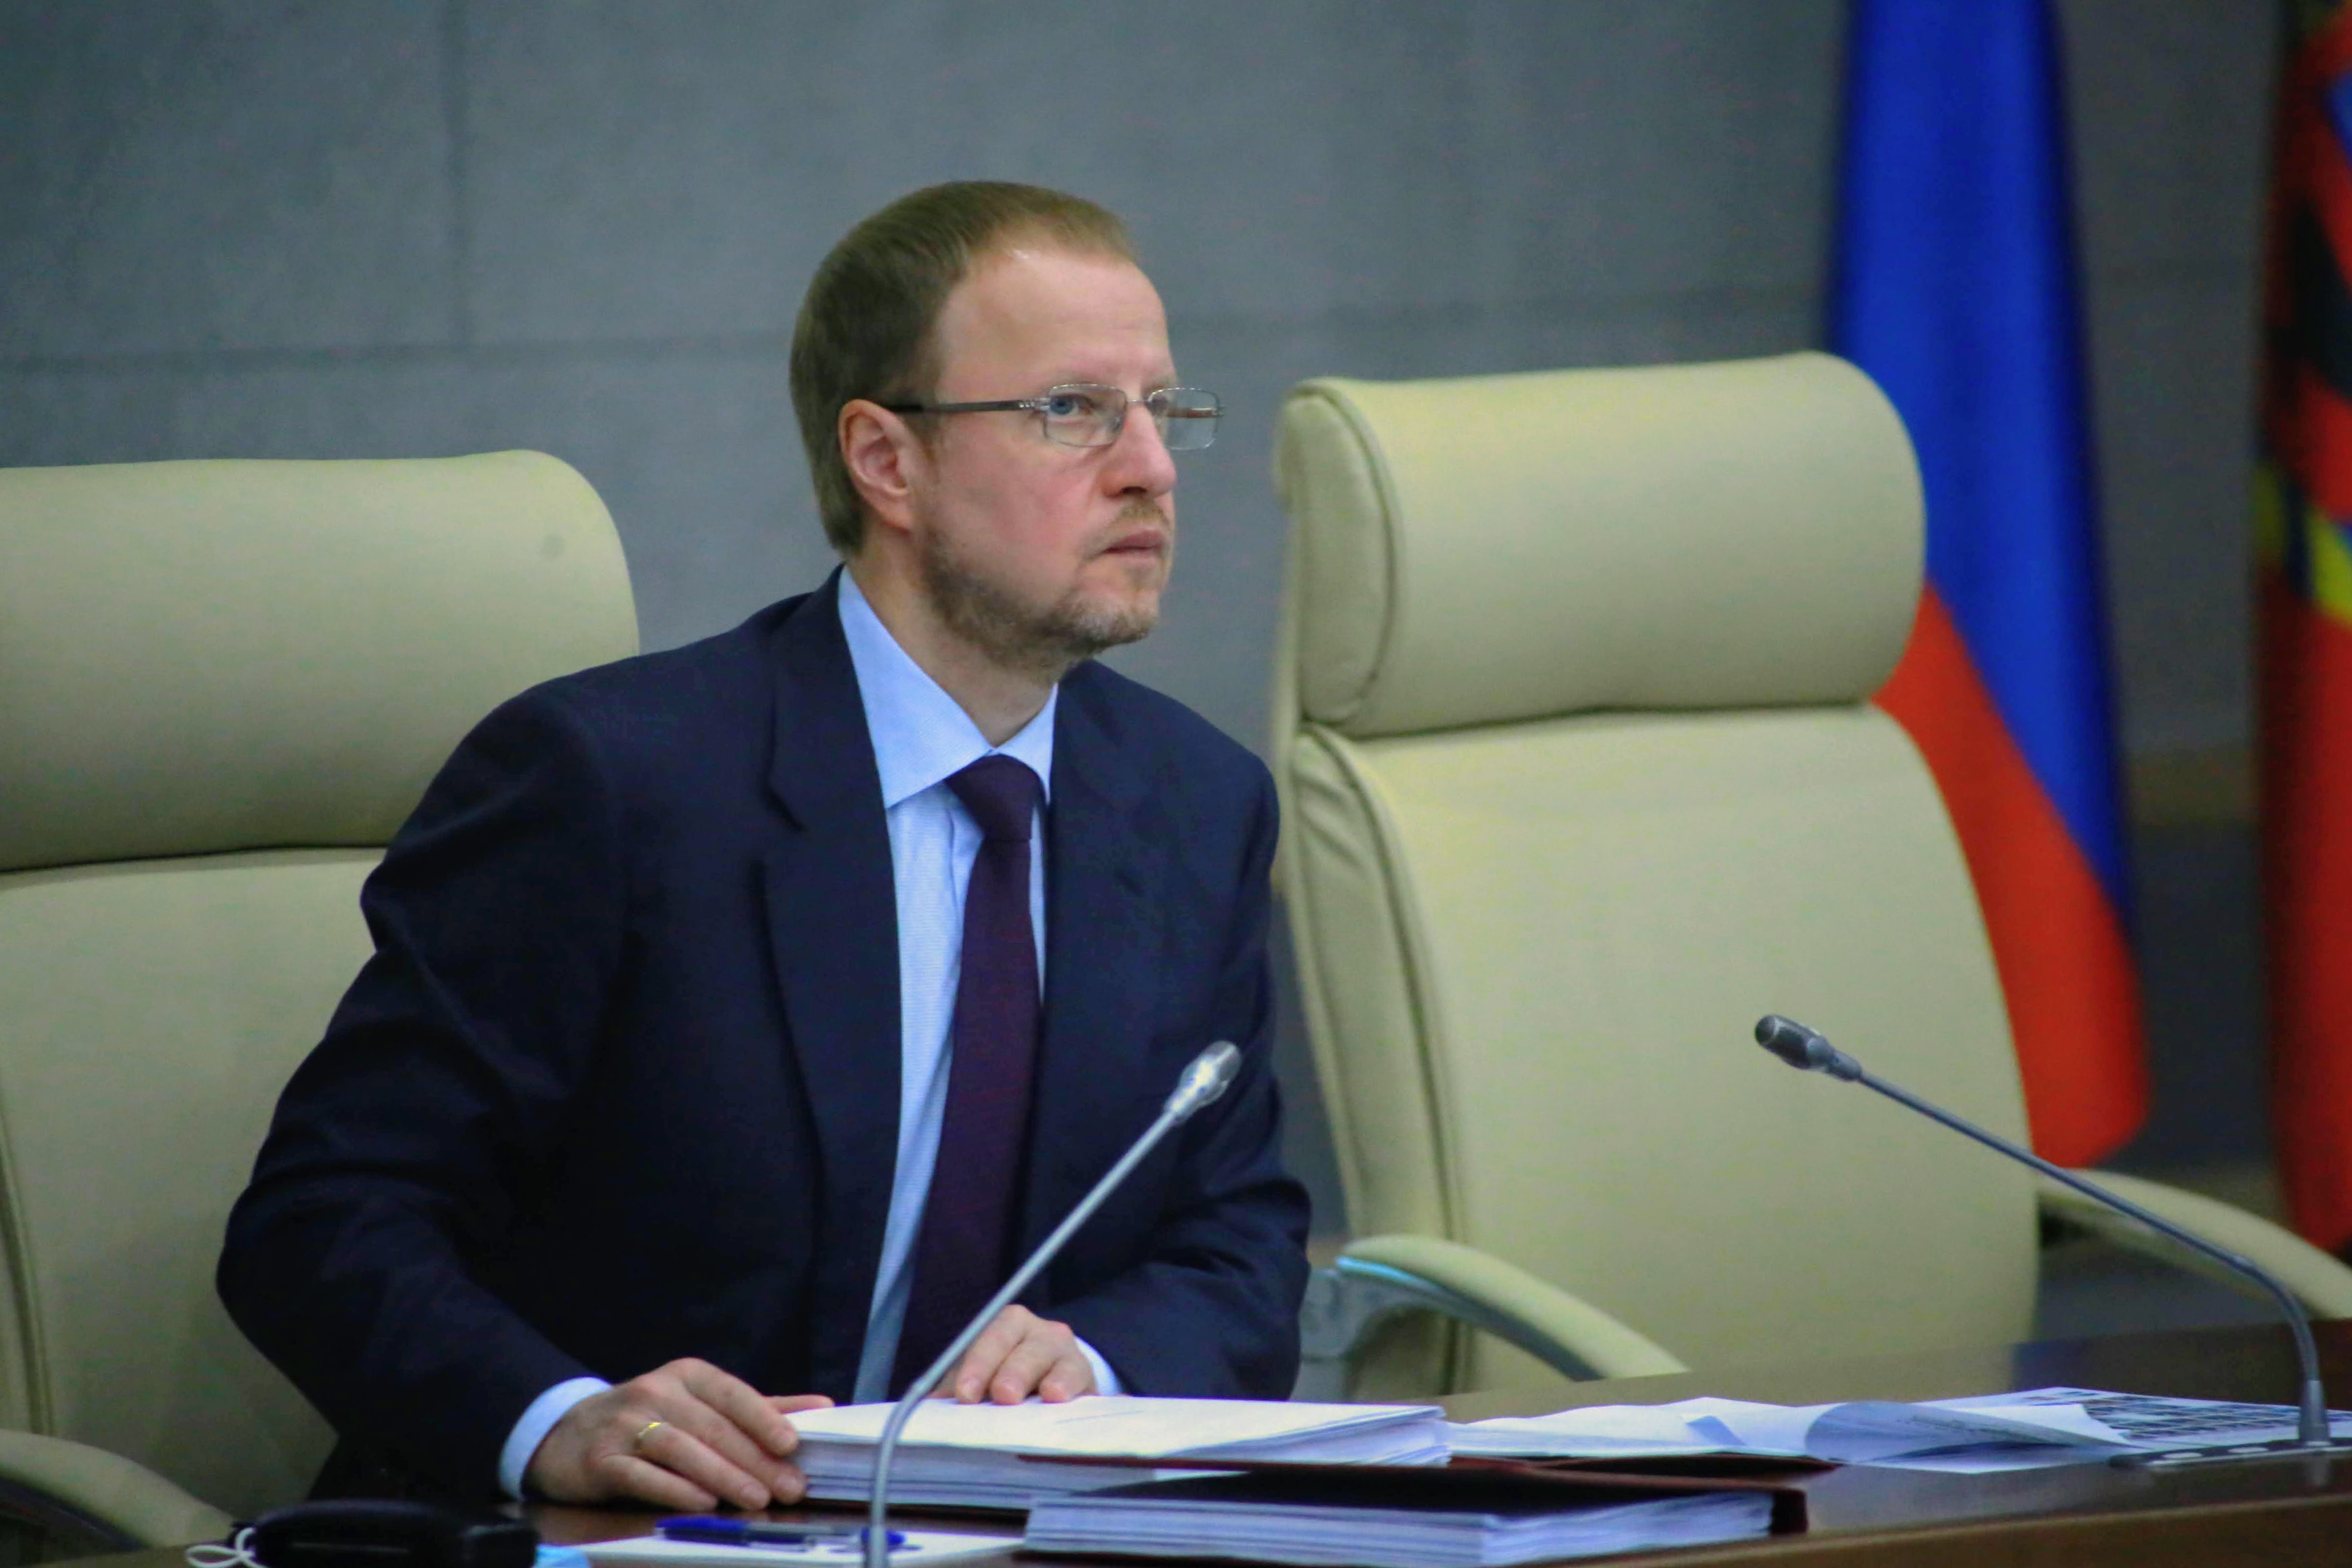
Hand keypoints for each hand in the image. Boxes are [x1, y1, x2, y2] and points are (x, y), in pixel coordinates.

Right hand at [525, 1357, 833, 1509]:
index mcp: (687, 1376)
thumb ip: (759, 1409)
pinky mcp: (601, 1459)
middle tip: (788, 1487)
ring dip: (722, 1476)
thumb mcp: (700, 1406)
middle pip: (712, 1427)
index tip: (792, 1444)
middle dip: (755, 1460)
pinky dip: (675, 1489)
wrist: (567, 1435)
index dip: (764, 1417)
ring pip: (682, 1450)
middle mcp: (655, 1393)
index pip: (732, 1394)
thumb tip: (822, 1407)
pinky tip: (702, 1504)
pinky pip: (643, 1474)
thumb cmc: (650, 1421)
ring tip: (756, 1499)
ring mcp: (625, 1425)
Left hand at [937, 1304, 1096, 1403]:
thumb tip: (931, 1406)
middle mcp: (1042, 1334)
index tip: (966, 1394)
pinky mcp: (1088, 1382)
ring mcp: (1069, 1356)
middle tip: (1004, 1394)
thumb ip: (958, 1386)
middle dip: (1015, 1371)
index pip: (993, 1337)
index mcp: (1009, 1325)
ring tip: (1049, 1395)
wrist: (1052, 1378)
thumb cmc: (1006, 1374)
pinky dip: (1078, 1394)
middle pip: (1029, 1349)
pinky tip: (1071, 1404)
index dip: (979, 1364)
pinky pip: (1086, 1386)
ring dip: (1054, 1380)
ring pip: (1062, 1364)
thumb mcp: (980, 1375)